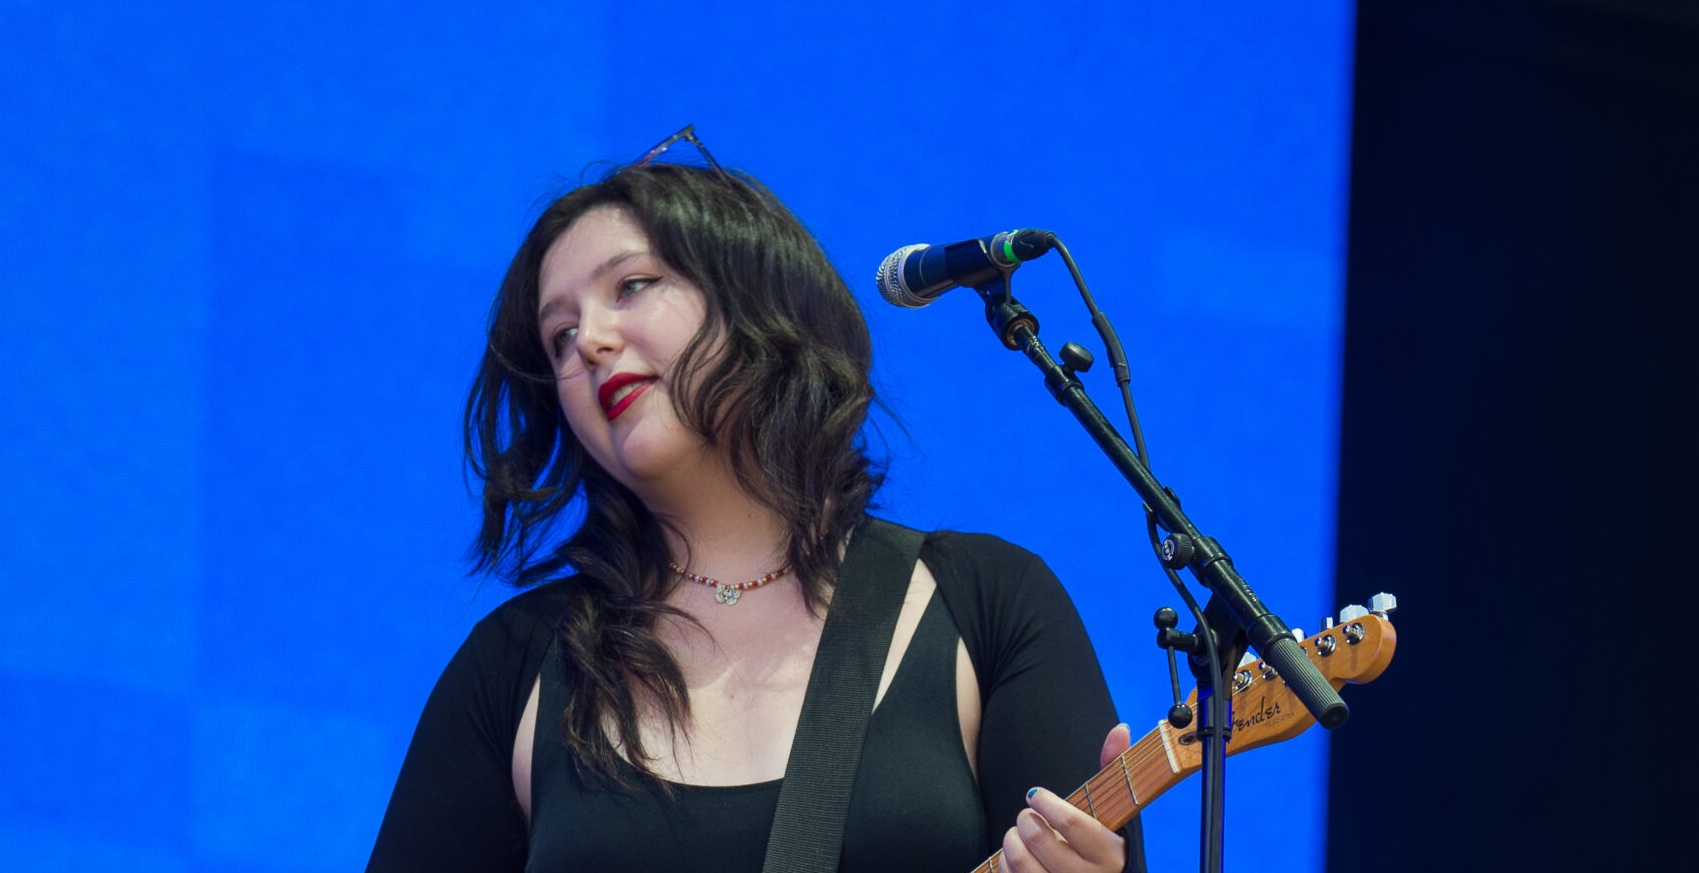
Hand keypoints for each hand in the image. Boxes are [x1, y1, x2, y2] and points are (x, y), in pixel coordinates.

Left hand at [999, 723, 1131, 872]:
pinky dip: (1005, 864)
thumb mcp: (1114, 815)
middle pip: (1041, 841)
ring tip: (1017, 833)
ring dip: (1011, 841)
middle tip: (1026, 816)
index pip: (1071, 824)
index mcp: (1111, 855)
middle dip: (1025, 821)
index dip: (1046, 804)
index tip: (1034, 795)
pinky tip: (1014, 856)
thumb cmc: (1102, 845)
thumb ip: (1113, 771)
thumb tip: (1120, 728)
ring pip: (1022, 864)